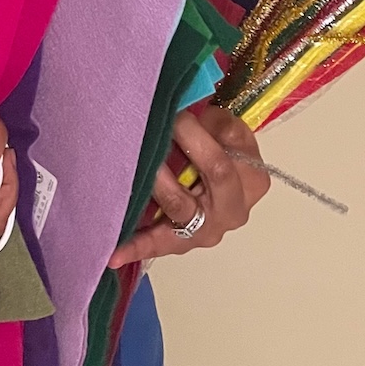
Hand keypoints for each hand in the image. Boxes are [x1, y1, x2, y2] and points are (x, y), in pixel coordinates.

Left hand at [108, 106, 269, 267]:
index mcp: (251, 180)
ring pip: (179, 209)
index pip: (223, 159)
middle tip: (153, 136)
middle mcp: (233, 211)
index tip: (172, 114)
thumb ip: (214, 121)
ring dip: (155, 187)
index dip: (195, 136)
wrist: (220, 183)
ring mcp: (207, 231)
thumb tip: (187, 110)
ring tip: (130, 175)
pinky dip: (135, 247)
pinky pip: (158, 244)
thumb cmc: (222, 150)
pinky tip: (113, 255)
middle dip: (180, 152)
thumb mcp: (227, 129)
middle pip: (207, 179)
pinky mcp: (183, 242)